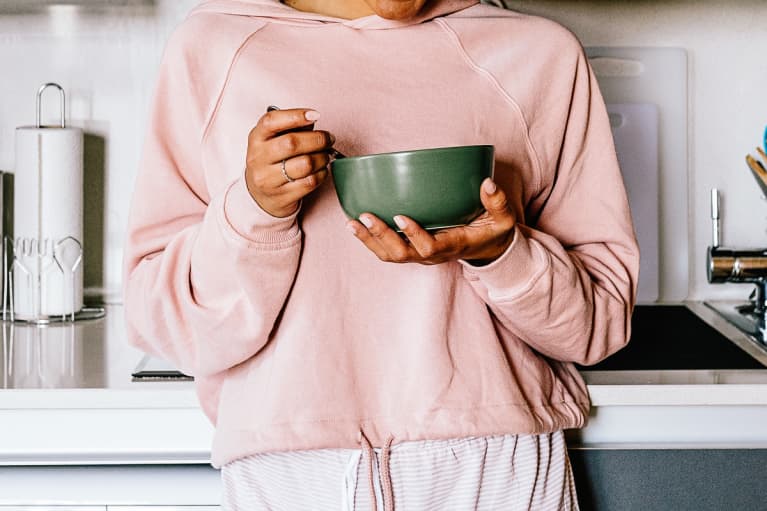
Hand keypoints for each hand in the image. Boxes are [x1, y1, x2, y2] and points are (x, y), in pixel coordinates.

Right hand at [245, 108, 335, 217]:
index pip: (271, 121)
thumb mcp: (272, 141)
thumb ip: (290, 128)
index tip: (315, 114)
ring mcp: (268, 180)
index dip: (295, 115)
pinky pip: (310, 182)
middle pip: (292, 143)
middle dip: (318, 139)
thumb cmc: (271, 161)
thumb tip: (312, 120)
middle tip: (329, 139)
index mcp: (256, 138)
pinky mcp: (282, 196)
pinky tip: (321, 170)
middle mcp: (258, 158)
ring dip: (322, 157)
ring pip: (305, 164)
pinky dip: (322, 173)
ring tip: (325, 155)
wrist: (259, 195)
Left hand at [347, 178, 515, 265]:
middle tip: (363, 217)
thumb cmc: (493, 231)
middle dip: (381, 237)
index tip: (400, 217)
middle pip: (403, 254)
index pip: (431, 247)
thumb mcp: (503, 219)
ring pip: (391, 255)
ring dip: (369, 241)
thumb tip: (487, 183)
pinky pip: (388, 251)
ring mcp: (421, 255)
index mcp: (454, 245)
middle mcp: (433, 254)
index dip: (414, 235)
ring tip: (351, 223)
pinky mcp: (413, 250)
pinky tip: (355, 225)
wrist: (488, 249)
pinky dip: (370, 241)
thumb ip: (497, 202)